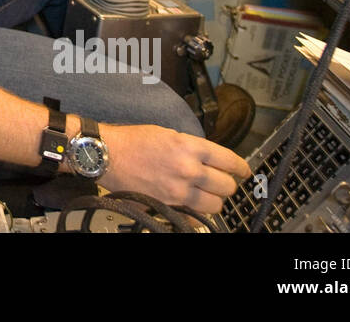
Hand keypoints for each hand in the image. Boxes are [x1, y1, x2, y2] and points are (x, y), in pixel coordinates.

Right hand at [97, 124, 250, 213]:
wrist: (107, 155)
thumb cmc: (132, 141)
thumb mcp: (167, 134)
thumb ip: (192, 147)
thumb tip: (209, 160)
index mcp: (190, 147)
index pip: (229, 161)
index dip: (241, 167)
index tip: (243, 171)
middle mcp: (188, 169)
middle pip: (227, 186)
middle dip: (227, 185)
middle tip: (221, 182)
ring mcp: (178, 190)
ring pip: (215, 205)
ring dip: (214, 200)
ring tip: (206, 195)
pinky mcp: (167, 205)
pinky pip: (194, 216)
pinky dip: (196, 213)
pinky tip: (191, 204)